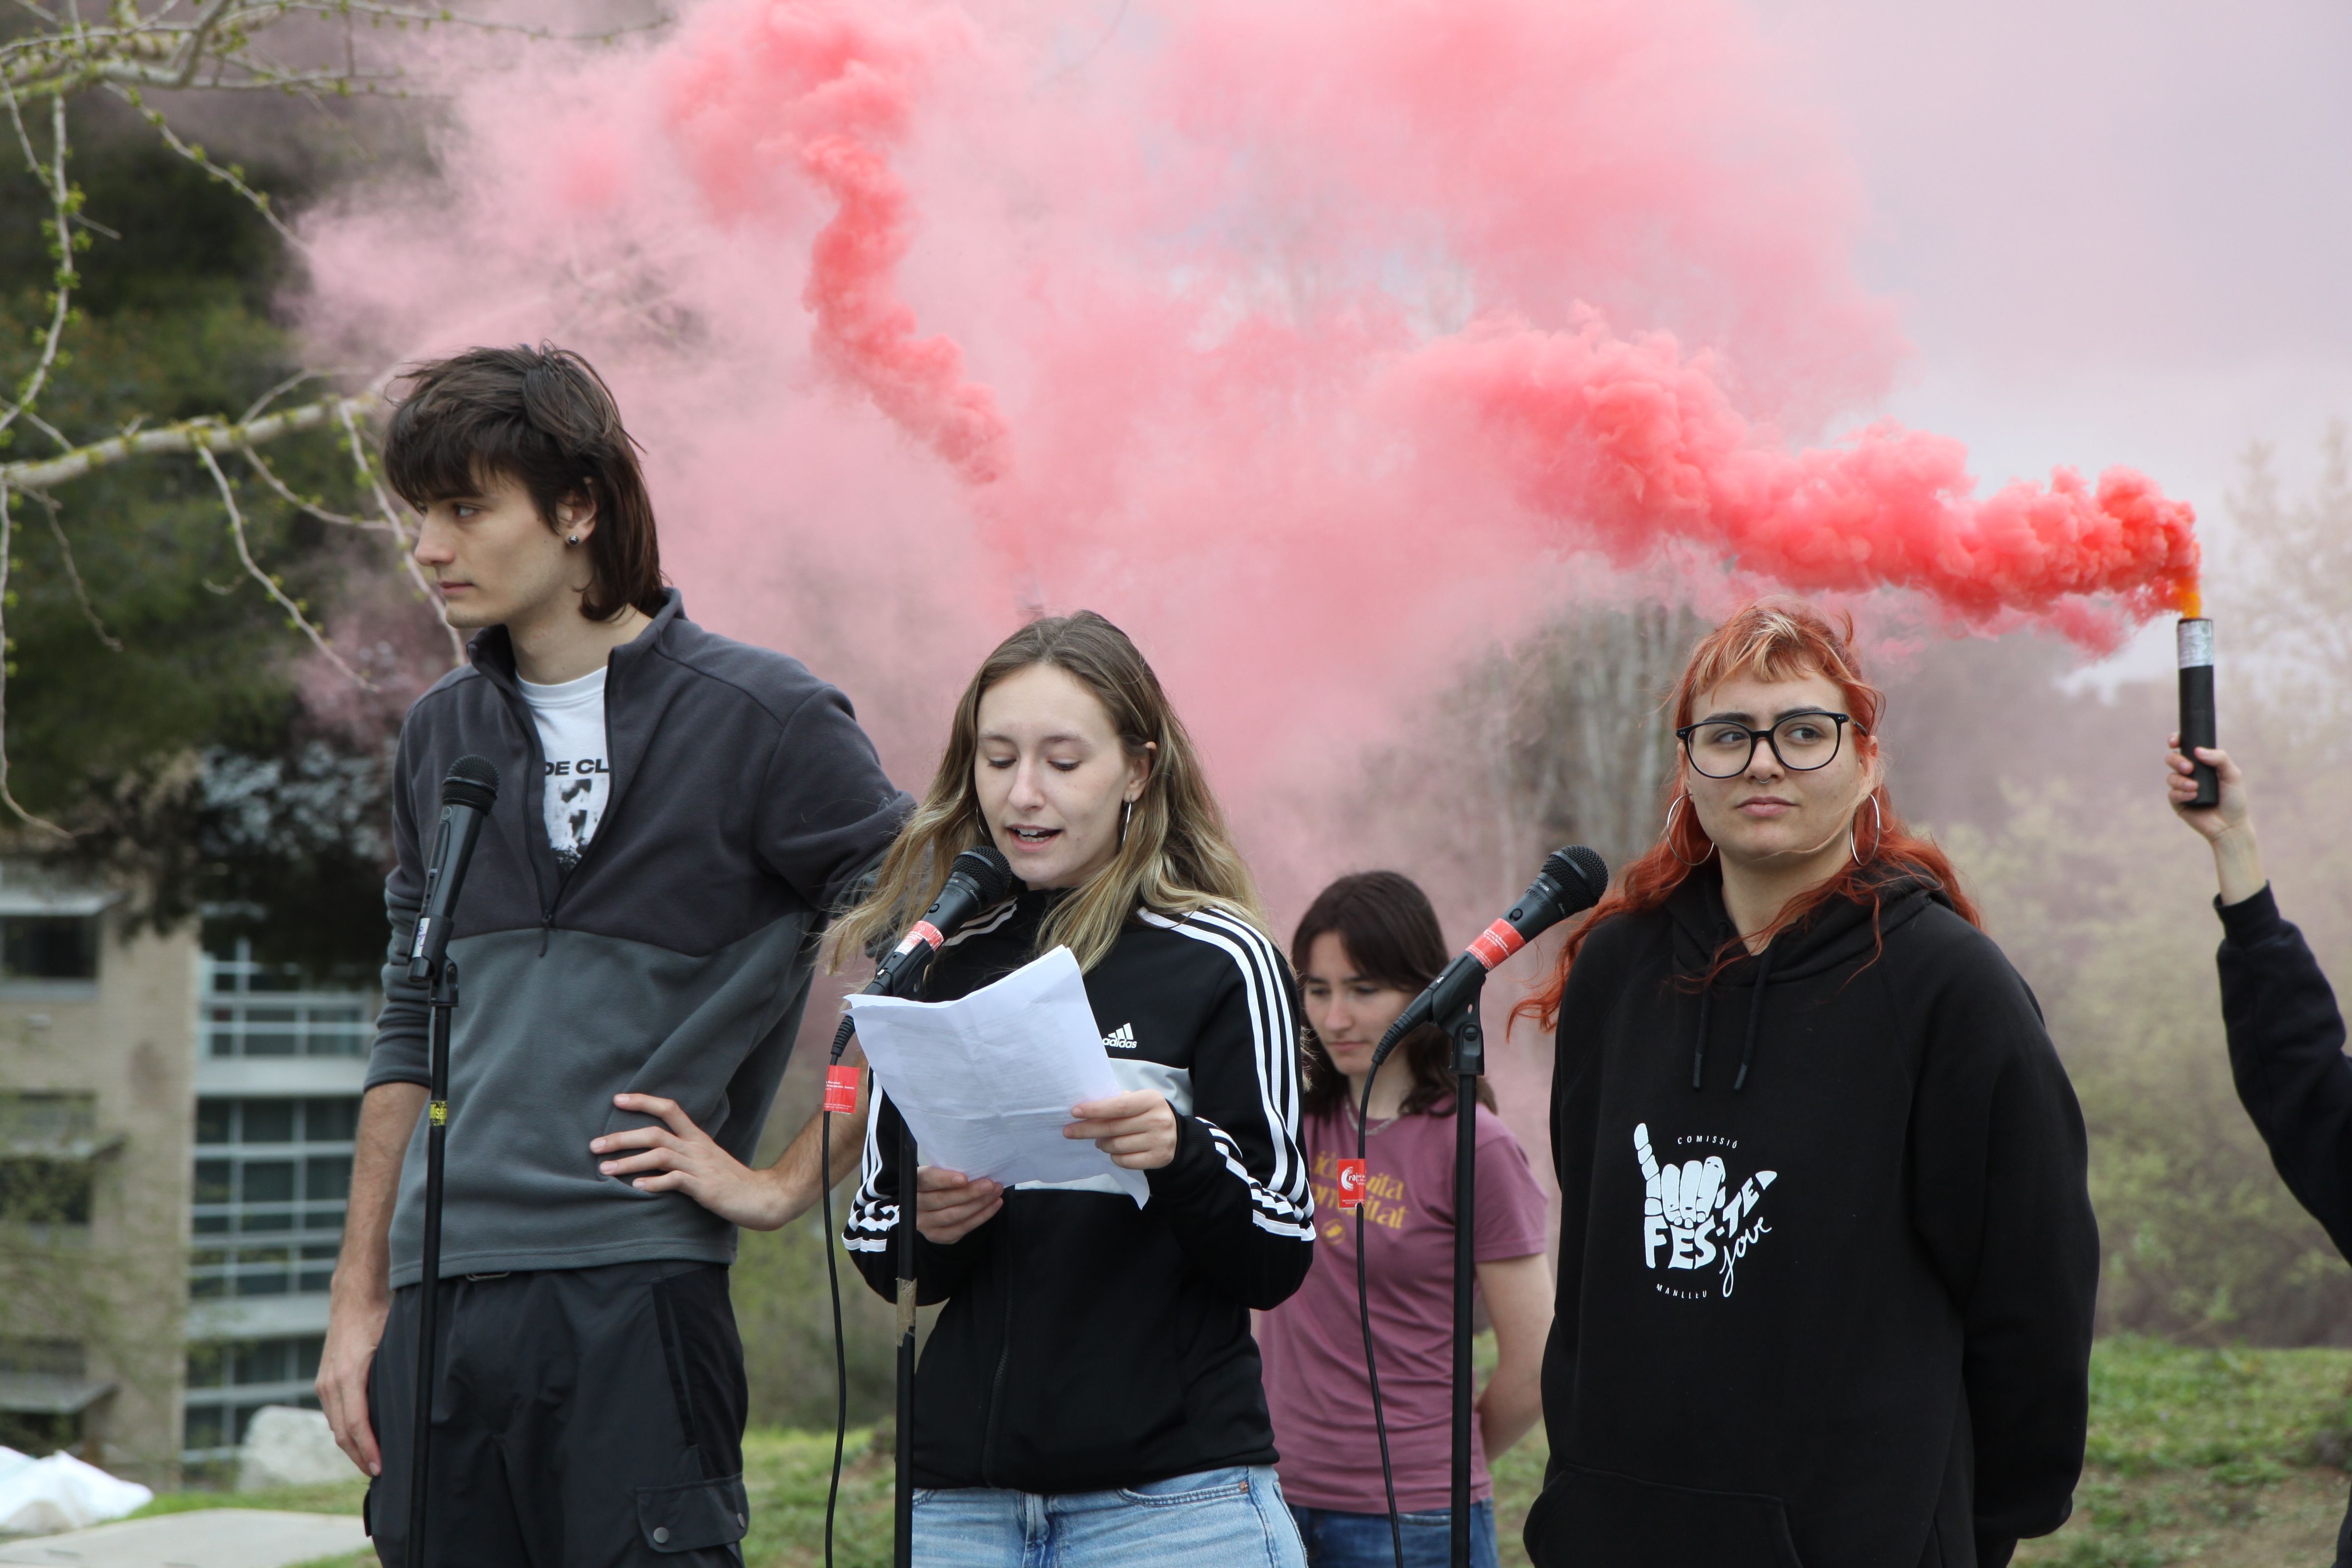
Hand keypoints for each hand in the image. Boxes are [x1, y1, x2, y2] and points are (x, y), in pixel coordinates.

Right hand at [316, 1294, 386, 1476]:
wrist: (353, 1299)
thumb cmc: (378, 1319)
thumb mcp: (392, 1345)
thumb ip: (396, 1375)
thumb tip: (414, 1403)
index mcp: (348, 1377)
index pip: (356, 1425)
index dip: (368, 1449)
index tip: (380, 1466)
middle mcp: (330, 1384)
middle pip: (342, 1433)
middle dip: (359, 1456)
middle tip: (378, 1473)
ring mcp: (324, 1384)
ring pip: (336, 1426)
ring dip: (351, 1447)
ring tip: (370, 1462)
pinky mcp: (323, 1382)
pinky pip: (333, 1414)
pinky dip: (345, 1431)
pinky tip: (359, 1440)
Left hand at [593, 1093, 784, 1229]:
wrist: (760, 1198)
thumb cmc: (730, 1181)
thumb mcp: (706, 1160)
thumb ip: (682, 1153)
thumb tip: (651, 1153)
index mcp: (697, 1137)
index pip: (670, 1108)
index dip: (643, 1101)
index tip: (617, 1100)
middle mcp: (696, 1147)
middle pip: (654, 1133)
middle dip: (621, 1138)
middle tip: (594, 1146)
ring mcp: (700, 1166)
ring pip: (659, 1155)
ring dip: (628, 1162)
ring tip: (604, 1170)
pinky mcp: (703, 1187)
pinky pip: (674, 1181)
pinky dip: (653, 1183)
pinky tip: (636, 1187)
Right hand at [914, 1165, 1001, 1243]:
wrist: (931, 1205)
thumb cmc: (940, 1183)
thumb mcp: (939, 1171)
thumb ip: (951, 1170)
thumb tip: (978, 1167)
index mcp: (914, 1182)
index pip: (927, 1180)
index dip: (944, 1179)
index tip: (964, 1178)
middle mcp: (915, 1204)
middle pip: (943, 1199)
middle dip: (970, 1192)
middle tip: (990, 1184)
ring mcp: (924, 1223)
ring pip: (954, 1215)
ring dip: (979, 1204)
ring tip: (996, 1192)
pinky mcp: (936, 1235)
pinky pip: (961, 1228)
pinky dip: (981, 1217)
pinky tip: (993, 1205)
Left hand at [1064, 1090, 1177, 1169]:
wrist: (1175, 1135)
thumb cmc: (1147, 1114)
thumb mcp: (1137, 1101)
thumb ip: (1116, 1103)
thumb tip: (1086, 1110)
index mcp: (1152, 1099)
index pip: (1119, 1106)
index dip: (1095, 1109)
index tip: (1074, 1112)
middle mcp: (1158, 1120)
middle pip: (1114, 1127)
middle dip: (1087, 1130)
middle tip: (1069, 1131)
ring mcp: (1160, 1141)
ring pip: (1117, 1146)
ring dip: (1102, 1144)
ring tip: (1100, 1141)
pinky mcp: (1158, 1158)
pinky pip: (1125, 1160)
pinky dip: (1114, 1157)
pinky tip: (1114, 1151)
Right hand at [2165, 735, 2264, 903]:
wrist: (2230, 825)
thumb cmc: (2234, 799)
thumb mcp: (2232, 775)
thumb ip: (2220, 759)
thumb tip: (2198, 751)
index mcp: (2202, 763)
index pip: (2185, 747)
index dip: (2176, 740)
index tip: (2174, 741)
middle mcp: (2190, 773)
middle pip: (2172, 758)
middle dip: (2176, 760)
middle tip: (2189, 768)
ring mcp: (2182, 787)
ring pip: (2170, 776)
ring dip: (2181, 780)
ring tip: (2195, 787)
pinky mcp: (2177, 802)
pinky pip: (2172, 793)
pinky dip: (2182, 793)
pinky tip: (2194, 797)